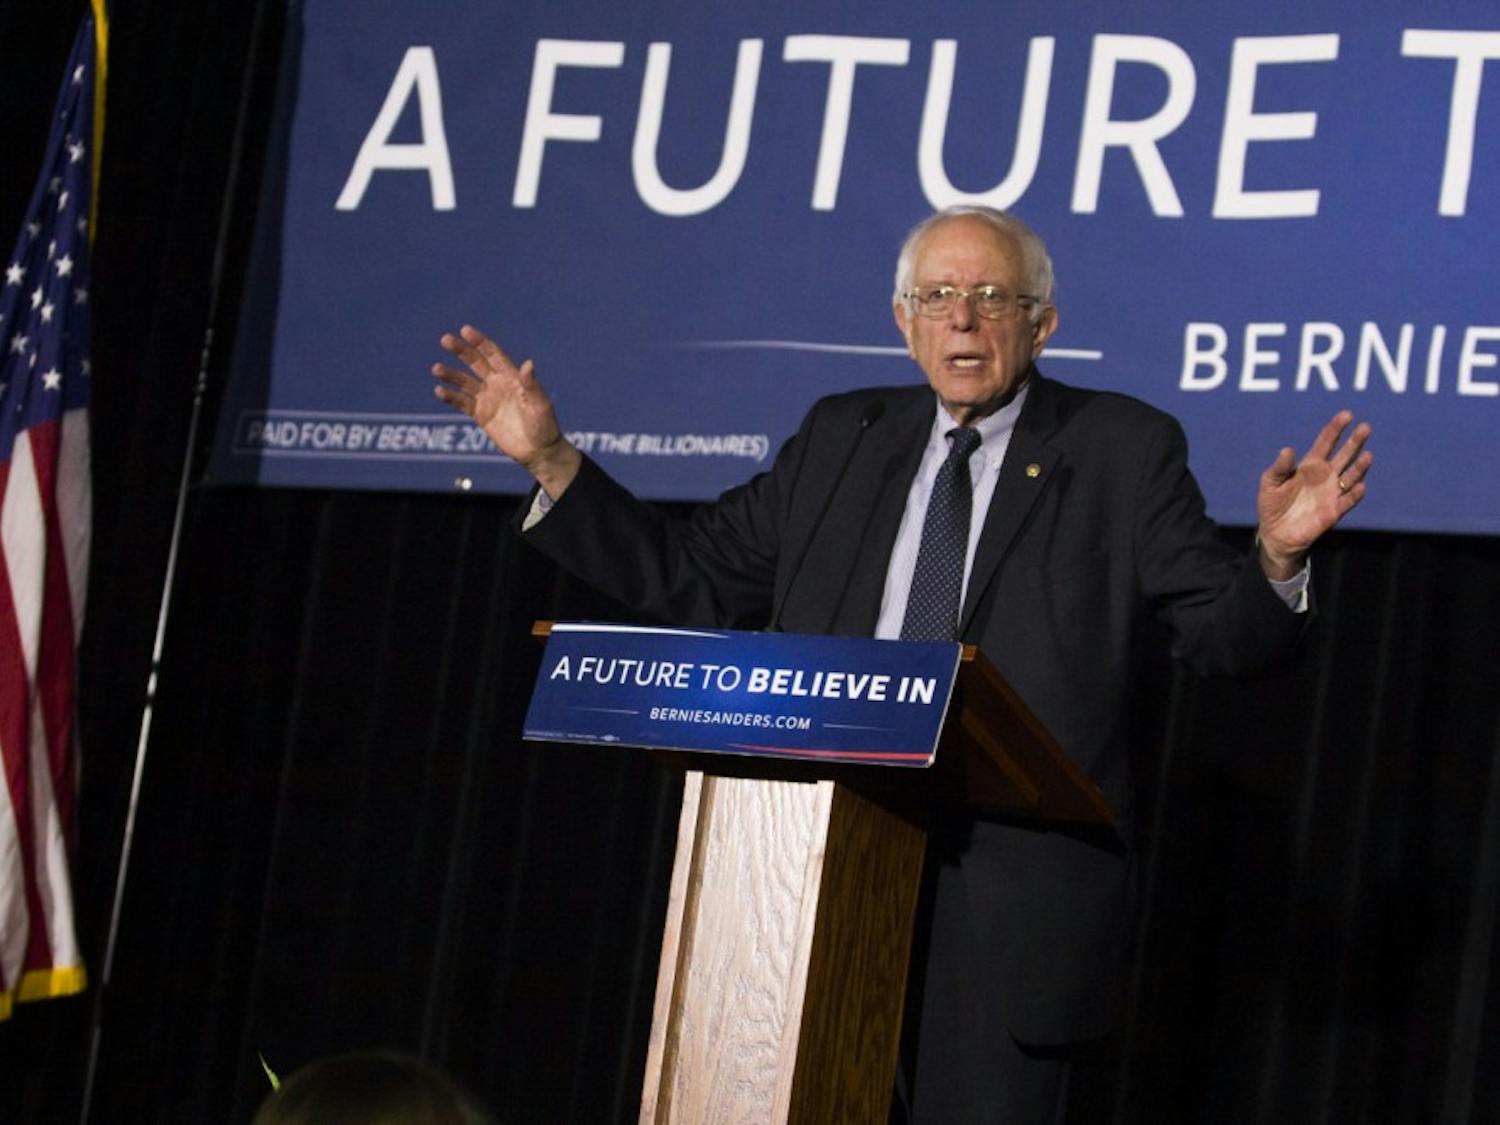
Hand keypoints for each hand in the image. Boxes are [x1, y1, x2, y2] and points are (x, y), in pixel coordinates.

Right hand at [432, 325, 580, 496]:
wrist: (538, 451)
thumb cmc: (544, 425)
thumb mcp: (540, 404)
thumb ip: (531, 385)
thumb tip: (528, 364)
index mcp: (512, 377)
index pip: (493, 354)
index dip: (480, 342)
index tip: (465, 330)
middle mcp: (497, 384)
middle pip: (475, 363)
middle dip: (461, 351)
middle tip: (445, 339)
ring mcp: (488, 399)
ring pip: (465, 382)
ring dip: (451, 375)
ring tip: (436, 368)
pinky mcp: (481, 415)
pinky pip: (462, 403)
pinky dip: (451, 397)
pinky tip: (439, 391)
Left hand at [1256, 410, 1371, 578]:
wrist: (1276, 534)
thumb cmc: (1272, 504)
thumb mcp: (1270, 483)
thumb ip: (1280, 467)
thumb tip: (1287, 449)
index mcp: (1310, 465)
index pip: (1326, 442)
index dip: (1336, 428)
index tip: (1347, 415)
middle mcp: (1325, 476)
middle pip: (1344, 455)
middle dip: (1355, 441)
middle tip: (1365, 427)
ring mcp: (1332, 492)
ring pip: (1351, 476)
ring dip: (1360, 467)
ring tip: (1367, 455)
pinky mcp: (1334, 511)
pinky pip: (1348, 501)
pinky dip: (1354, 494)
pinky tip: (1360, 486)